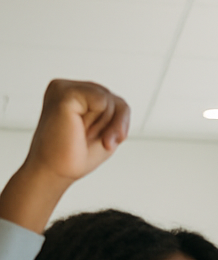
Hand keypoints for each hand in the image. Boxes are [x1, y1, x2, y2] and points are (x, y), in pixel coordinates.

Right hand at [0, 79, 129, 231]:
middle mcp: (69, 88)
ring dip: (105, 126)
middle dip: (113, 127)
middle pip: (117, 101)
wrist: (55, 171)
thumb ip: (116, 111)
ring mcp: (64, 88)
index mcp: (77, 96)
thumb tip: (120, 101)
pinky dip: (99, 121)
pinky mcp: (65, 93)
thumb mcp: (107, 131)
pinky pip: (102, 99)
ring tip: (82, 134)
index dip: (118, 126)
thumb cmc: (77, 155)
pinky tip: (80, 129)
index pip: (116, 102)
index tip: (102, 141)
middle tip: (88, 139)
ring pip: (110, 99)